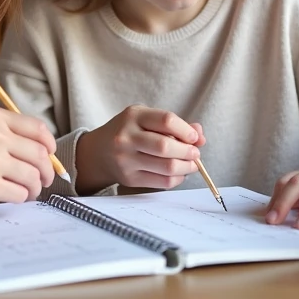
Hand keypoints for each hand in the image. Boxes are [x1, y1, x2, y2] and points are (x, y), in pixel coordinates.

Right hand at [0, 106, 55, 212]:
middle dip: (46, 171)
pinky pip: (20, 194)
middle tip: (42, 180)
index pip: (37, 129)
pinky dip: (20, 198)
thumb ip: (5, 133)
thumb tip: (41, 151)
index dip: (49, 145)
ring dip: (34, 188)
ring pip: (33, 176)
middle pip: (40, 155)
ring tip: (26, 191)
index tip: (49, 156)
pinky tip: (10, 197)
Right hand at [75, 105, 205, 193]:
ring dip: (186, 167)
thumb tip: (200, 136)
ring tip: (191, 164)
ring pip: (167, 167)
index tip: (194, 137)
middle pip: (166, 146)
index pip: (166, 120)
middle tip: (195, 154)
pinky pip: (162, 182)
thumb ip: (174, 125)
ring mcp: (126, 159)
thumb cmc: (129, 132)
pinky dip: (177, 178)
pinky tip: (178, 173)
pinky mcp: (129, 178)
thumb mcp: (146, 119)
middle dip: (188, 152)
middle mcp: (126, 137)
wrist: (98, 151)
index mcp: (133, 116)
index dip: (186, 130)